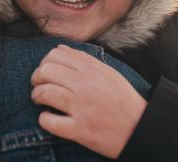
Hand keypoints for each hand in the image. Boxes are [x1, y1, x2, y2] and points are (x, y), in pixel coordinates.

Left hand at [30, 45, 146, 158]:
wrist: (140, 127)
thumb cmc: (122, 99)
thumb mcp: (108, 72)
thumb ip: (84, 59)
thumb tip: (59, 48)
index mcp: (91, 69)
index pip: (55, 55)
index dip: (44, 62)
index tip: (46, 72)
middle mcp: (85, 85)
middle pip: (46, 71)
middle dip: (36, 78)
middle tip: (39, 86)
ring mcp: (81, 107)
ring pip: (45, 93)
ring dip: (37, 96)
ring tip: (40, 100)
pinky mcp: (80, 129)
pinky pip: (50, 122)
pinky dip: (44, 119)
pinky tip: (47, 118)